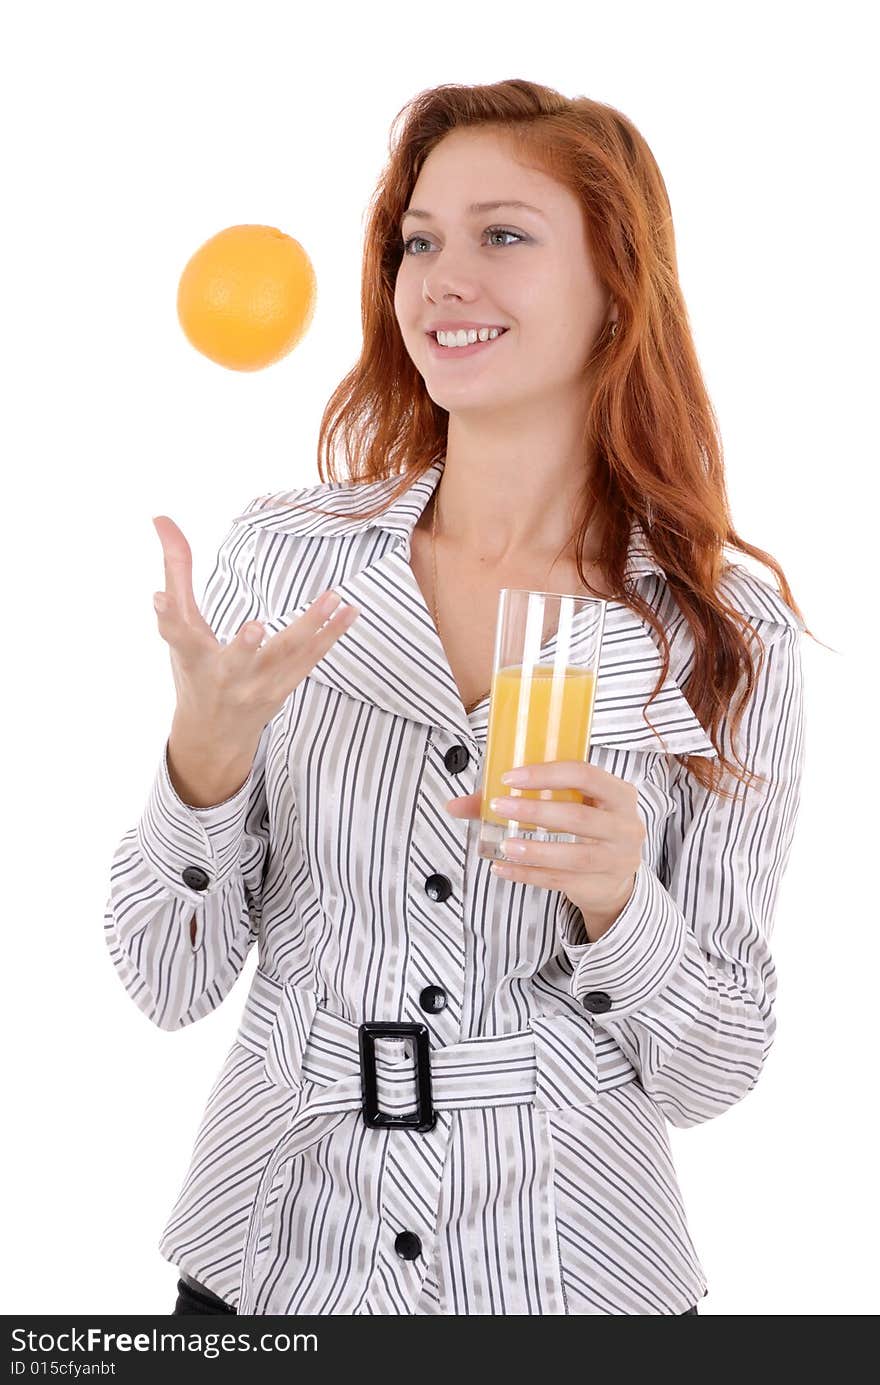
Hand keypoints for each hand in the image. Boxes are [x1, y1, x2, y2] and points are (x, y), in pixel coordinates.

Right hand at [151, 515, 359, 747]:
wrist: (214, 734)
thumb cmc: (195, 669)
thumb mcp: (180, 626)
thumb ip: (176, 571)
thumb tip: (161, 517)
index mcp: (192, 658)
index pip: (176, 636)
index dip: (166, 616)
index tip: (158, 598)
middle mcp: (223, 676)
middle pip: (238, 659)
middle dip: (245, 646)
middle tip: (254, 628)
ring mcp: (256, 687)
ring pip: (285, 657)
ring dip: (312, 628)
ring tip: (334, 598)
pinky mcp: (282, 689)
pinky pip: (309, 660)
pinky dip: (330, 636)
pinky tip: (348, 611)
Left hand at [444, 760, 644, 941]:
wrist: (616, 878)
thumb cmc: (587, 829)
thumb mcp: (570, 805)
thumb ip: (520, 797)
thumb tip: (455, 805)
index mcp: (619, 793)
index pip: (585, 774)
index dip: (546, 775)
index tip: (510, 778)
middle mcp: (624, 826)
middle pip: (578, 817)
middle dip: (535, 812)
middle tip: (499, 806)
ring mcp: (616, 859)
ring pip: (573, 855)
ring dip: (534, 849)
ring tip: (504, 845)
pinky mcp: (600, 885)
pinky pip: (560, 881)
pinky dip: (528, 874)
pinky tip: (503, 868)